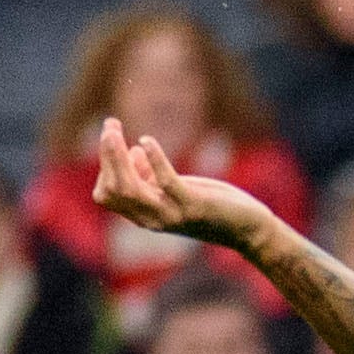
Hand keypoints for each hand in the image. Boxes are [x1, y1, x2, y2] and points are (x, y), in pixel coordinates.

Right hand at [93, 118, 276, 251]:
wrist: (248, 228)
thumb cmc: (211, 205)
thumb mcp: (176, 189)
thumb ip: (152, 177)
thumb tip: (134, 152)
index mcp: (143, 216)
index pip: (106, 194)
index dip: (105, 166)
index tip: (115, 140)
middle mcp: (152, 219)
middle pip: (113, 189)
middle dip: (107, 155)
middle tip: (110, 125)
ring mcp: (172, 215)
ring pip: (131, 188)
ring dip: (118, 157)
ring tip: (115, 130)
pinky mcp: (194, 206)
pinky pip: (167, 182)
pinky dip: (154, 160)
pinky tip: (146, 141)